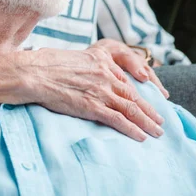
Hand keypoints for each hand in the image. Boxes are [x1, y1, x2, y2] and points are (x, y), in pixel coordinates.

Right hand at [17, 47, 165, 142]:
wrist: (34, 72)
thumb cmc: (45, 65)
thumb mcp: (71, 59)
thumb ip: (85, 68)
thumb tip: (84, 78)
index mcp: (100, 60)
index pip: (124, 79)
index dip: (137, 93)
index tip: (145, 101)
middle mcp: (105, 75)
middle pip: (133, 95)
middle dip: (149, 110)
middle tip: (161, 121)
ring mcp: (100, 90)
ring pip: (131, 108)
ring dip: (147, 122)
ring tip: (157, 132)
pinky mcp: (93, 105)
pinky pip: (118, 119)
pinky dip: (132, 129)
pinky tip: (141, 137)